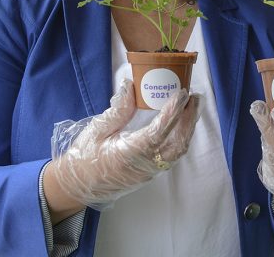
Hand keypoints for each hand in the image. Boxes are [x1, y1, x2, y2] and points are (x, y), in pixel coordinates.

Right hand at [48, 81, 199, 209]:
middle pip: (177, 143)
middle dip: (189, 119)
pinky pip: (172, 155)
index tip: (183, 93)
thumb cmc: (85, 157)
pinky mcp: (150, 172)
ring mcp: (150, 171)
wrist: (79, 186)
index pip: (159, 131)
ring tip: (190, 107)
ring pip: (177, 151)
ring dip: (187, 128)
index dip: (173, 112)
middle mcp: (145, 164)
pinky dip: (180, 137)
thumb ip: (118, 110)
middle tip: (194, 97)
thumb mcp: (97, 130)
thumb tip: (130, 86)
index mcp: (130, 153)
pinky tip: (180, 124)